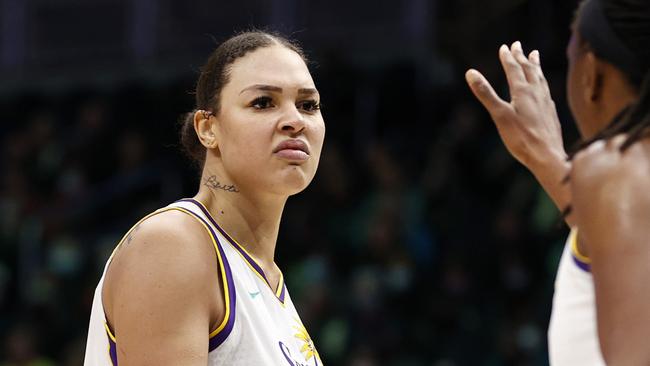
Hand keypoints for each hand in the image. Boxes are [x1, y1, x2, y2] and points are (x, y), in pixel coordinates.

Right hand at [465, 41, 565, 170]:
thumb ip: (485, 93)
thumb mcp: (499, 115)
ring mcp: (545, 102)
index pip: (514, 69)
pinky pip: (546, 89)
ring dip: (535, 65)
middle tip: (517, 45)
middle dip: (521, 56)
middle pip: (529, 69)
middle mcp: (536, 93)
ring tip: (534, 55)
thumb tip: (470, 73)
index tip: (504, 47)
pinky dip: (542, 81)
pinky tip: (542, 86)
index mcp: (523, 92)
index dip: (508, 58)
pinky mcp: (550, 112)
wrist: (547, 157)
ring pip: (540, 78)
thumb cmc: (521, 138)